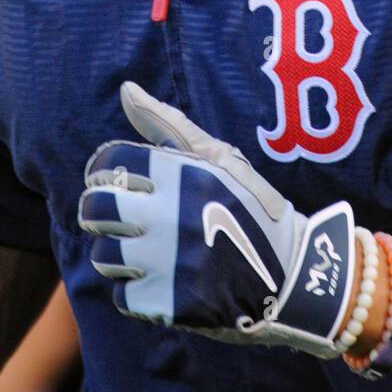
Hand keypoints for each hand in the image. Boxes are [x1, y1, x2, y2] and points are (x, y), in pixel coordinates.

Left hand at [78, 84, 355, 358]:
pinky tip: (157, 279)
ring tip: (138, 249)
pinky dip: (133, 289)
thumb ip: (167, 124)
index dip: (103, 170)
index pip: (110, 162)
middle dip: (98, 211)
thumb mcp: (219, 158)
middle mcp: (170, 215)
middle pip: (97, 208)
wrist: (294, 273)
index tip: (113, 180)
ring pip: (104, 254)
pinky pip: (121, 295)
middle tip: (115, 216)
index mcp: (181, 174)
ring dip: (115, 252)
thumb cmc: (252, 206)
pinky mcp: (171, 302)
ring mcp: (169, 262)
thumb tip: (127, 89)